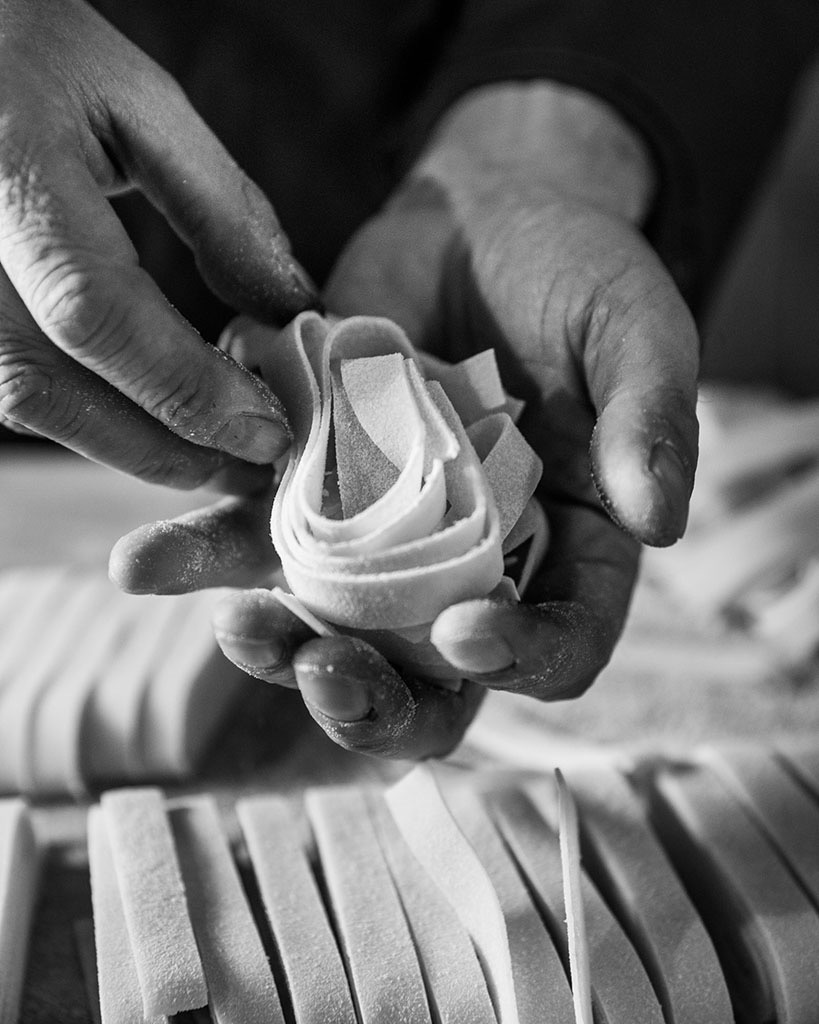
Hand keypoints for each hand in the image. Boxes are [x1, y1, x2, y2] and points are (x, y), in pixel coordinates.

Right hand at [0, 0, 316, 490]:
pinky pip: (15, 390)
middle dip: (166, 447)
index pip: (97, 313)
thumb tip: (290, 308)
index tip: (268, 430)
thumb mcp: (138, 103)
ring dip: (133, 447)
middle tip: (256, 467)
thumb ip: (220, 206)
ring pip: (30, 405)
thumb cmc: (32, 51)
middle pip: (51, 388)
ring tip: (221, 456)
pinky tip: (158, 422)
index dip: (187, 388)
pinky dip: (96, 419)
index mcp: (10, 178)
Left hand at [111, 83, 698, 759]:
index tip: (469, 634)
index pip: (559, 647)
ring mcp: (385, 535)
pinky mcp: (313, 483)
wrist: (479, 218)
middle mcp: (473, 565)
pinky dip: (203, 553)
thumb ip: (652, 421)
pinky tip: (147, 563)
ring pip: (333, 626)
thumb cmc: (579, 274)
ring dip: (279, 644)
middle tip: (327, 674)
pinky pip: (258, 535)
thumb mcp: (636, 332)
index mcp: (571, 551)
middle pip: (430, 678)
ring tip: (235, 627)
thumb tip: (659, 521)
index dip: (522, 661)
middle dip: (375, 697)